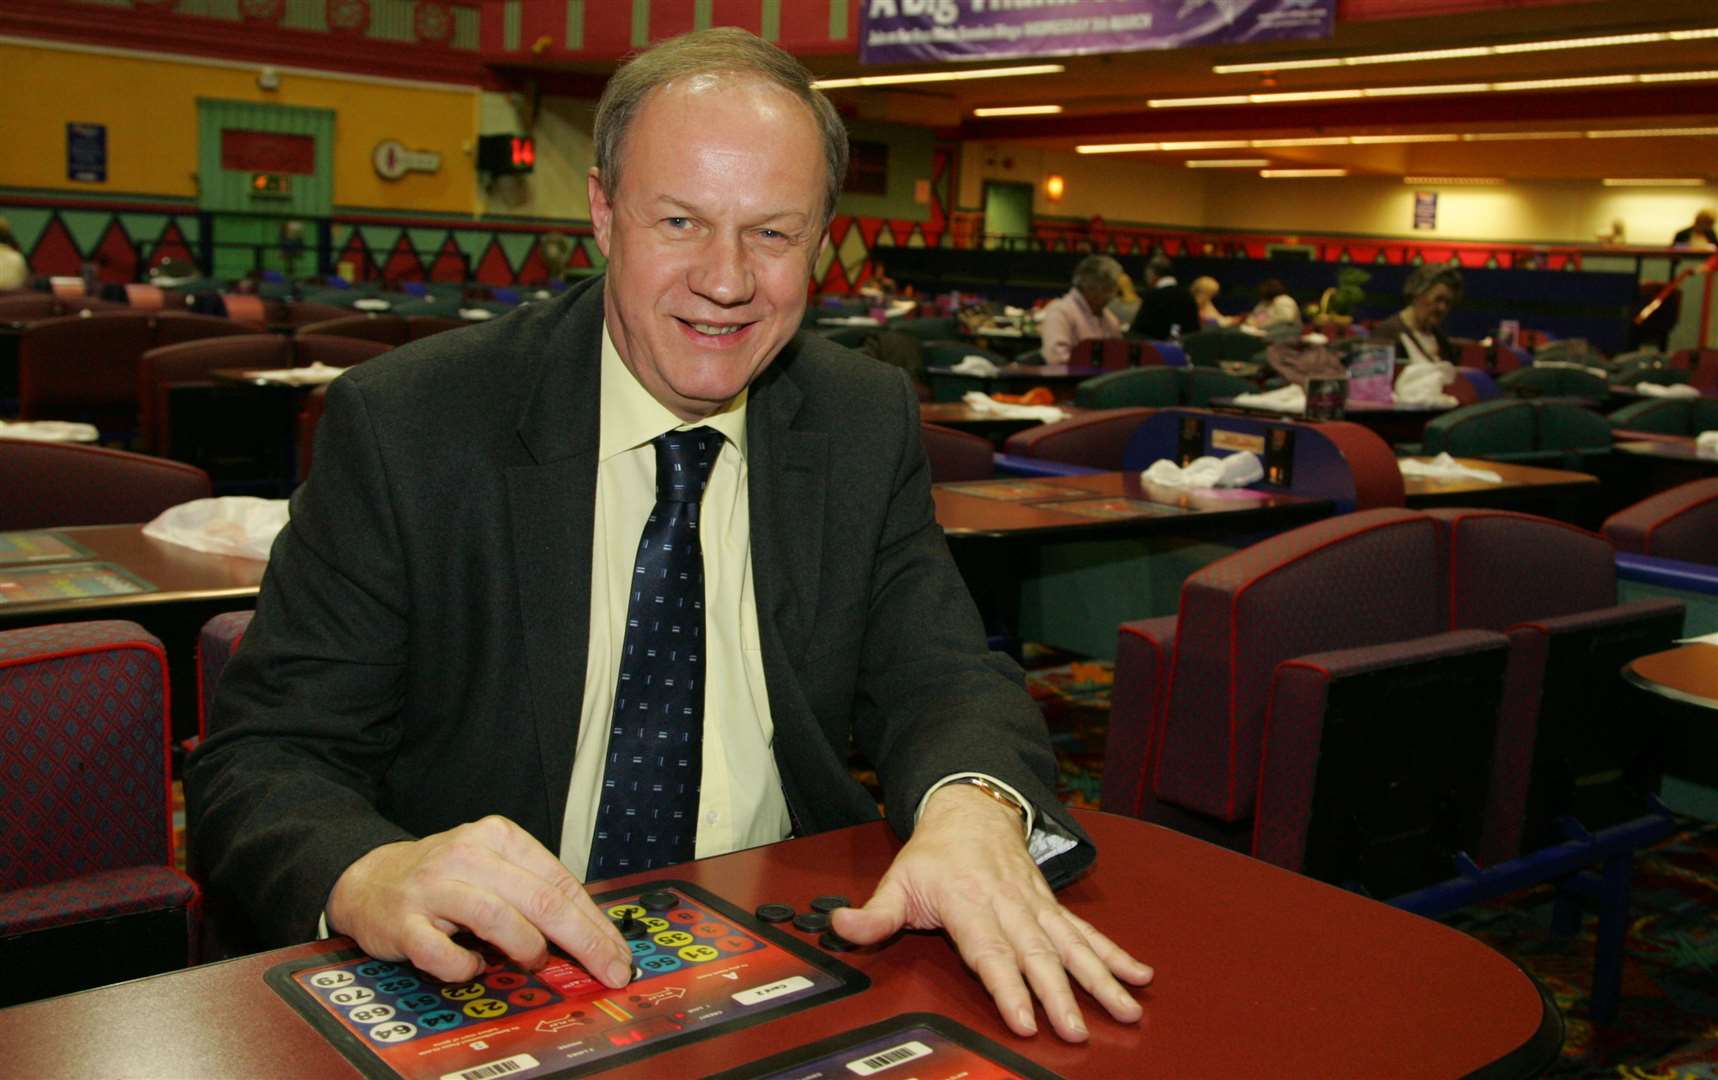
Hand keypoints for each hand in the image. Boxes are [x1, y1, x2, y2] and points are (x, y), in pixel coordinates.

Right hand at [326, 815, 632, 989]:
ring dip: (526, 948)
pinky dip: (465, 966)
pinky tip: (471, 967)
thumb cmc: (444, 878)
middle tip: (606, 970)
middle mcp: (468, 855)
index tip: (618, 953)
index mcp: (499, 836)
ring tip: (533, 961)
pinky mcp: (404, 922)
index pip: (561, 881)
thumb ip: (534, 891)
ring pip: (498, 918)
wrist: (369, 878)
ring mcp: (433, 887)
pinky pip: (443, 953)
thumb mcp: (493, 867)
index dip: (595, 923)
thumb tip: (590, 935)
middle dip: (583, 941)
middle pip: (540, 899)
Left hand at [832, 785, 1151, 1041]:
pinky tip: (1141, 976)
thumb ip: (874, 913)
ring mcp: (1036, 906)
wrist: (972, 807)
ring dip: (1100, 980)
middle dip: (1059, 995)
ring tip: (1126, 1011)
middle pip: (1037, 955)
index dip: (1007, 986)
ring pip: (1071, 946)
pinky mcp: (1051, 907)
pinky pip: (1087, 933)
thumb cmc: (934, 852)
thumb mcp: (897, 878)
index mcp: (969, 902)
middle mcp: (1009, 905)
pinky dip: (1116, 954)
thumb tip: (838, 928)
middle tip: (1076, 1031)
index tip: (1024, 1019)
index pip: (991, 951)